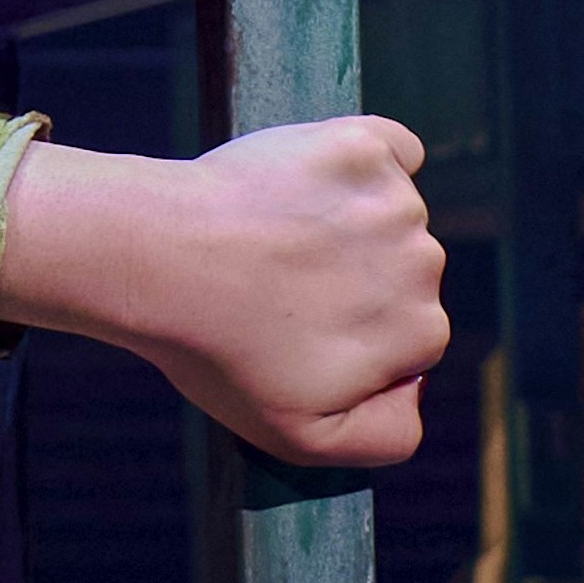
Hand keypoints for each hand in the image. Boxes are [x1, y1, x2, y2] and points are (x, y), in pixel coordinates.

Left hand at [0, 117, 450, 468]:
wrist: (158, 260)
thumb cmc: (220, 352)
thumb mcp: (302, 436)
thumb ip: (386, 435)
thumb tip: (418, 391)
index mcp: (422, 333)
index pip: (406, 339)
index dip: (350, 339)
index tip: (294, 333)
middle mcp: (425, 264)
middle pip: (399, 275)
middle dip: (348, 281)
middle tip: (273, 287)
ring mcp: (394, 202)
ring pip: (385, 217)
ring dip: (341, 224)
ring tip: (270, 241)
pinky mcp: (359, 146)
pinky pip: (386, 151)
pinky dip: (355, 165)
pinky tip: (305, 181)